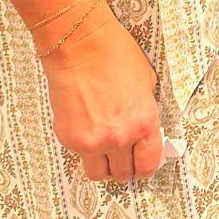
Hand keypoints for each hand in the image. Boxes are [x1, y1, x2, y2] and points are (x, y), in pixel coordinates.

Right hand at [41, 4, 165, 183]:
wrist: (80, 44)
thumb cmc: (114, 53)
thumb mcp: (146, 82)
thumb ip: (146, 112)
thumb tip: (145, 130)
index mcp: (144, 122)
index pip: (148, 165)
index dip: (146, 165)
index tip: (142, 161)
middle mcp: (119, 137)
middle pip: (123, 174)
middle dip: (125, 165)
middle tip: (122, 153)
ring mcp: (92, 141)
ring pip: (99, 174)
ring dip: (104, 165)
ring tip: (103, 148)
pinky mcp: (69, 139)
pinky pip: (79, 156)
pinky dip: (84, 148)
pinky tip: (86, 126)